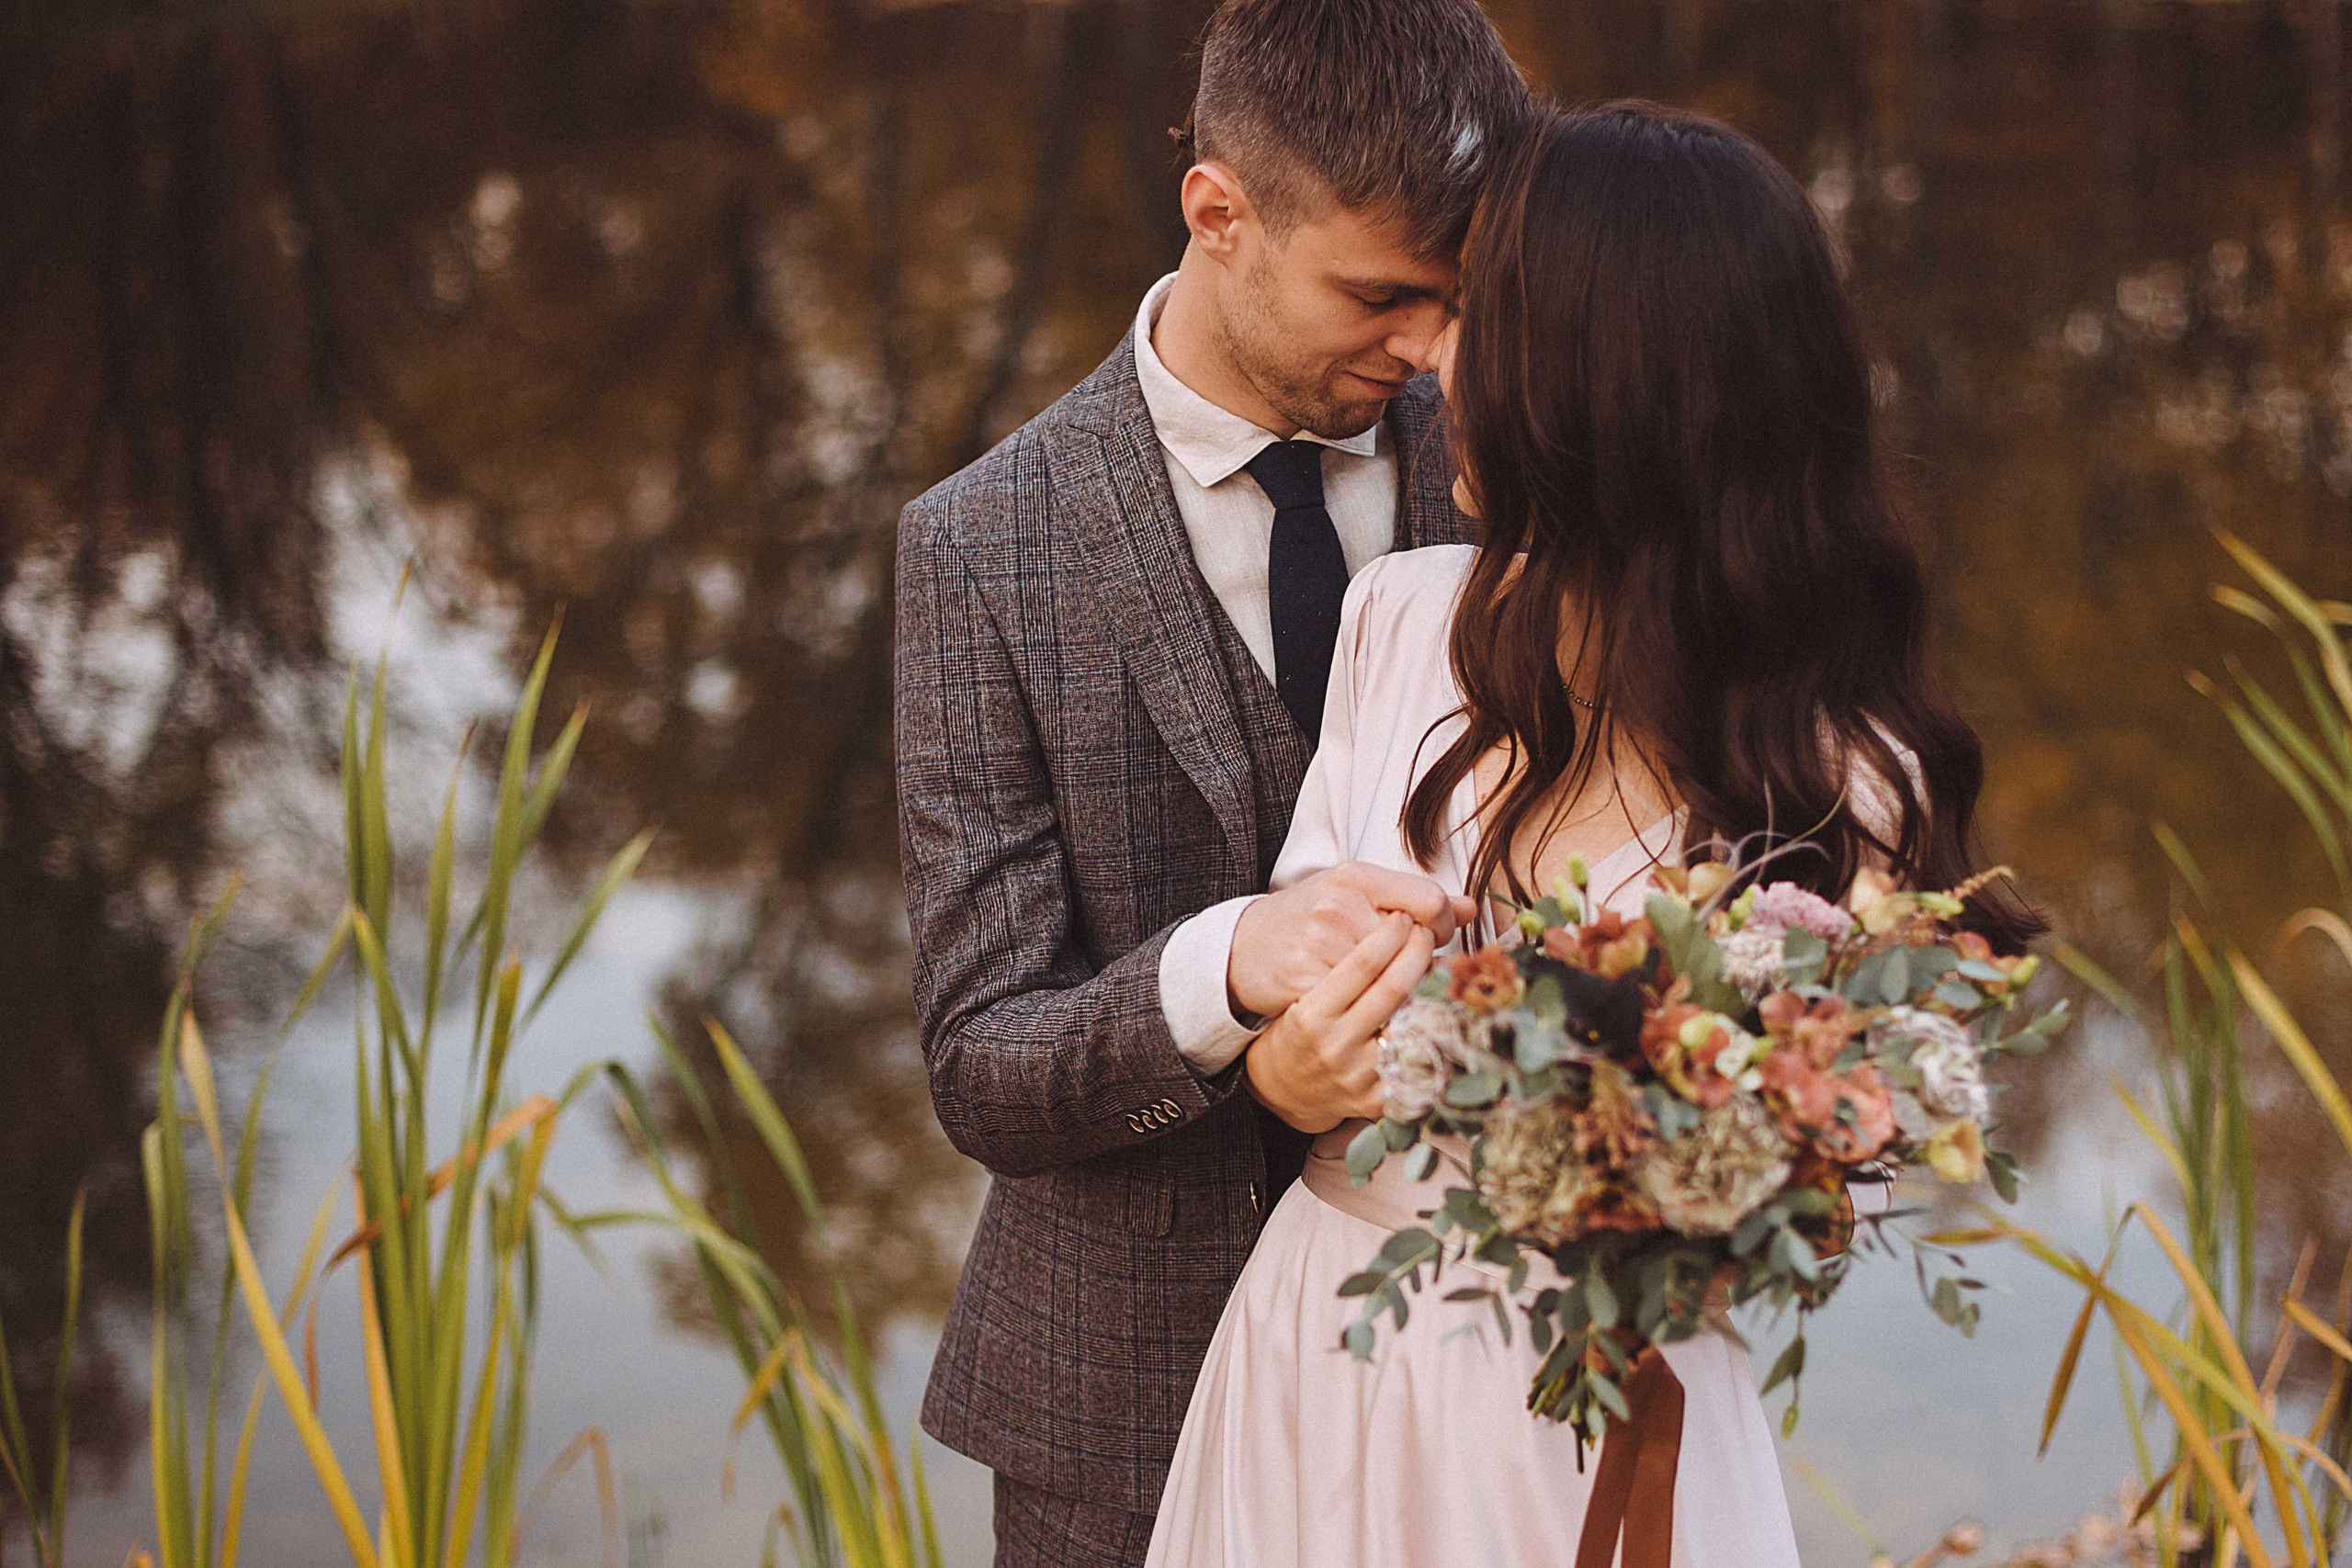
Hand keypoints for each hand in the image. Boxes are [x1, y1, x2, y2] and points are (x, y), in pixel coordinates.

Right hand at [1227, 862, 1473, 1021]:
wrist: (1240, 950)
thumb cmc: (1307, 920)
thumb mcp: (1353, 895)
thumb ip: (1411, 899)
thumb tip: (1472, 909)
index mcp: (1355, 878)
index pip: (1430, 901)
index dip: (1443, 926)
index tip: (1433, 940)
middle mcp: (1338, 907)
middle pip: (1414, 950)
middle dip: (1425, 970)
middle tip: (1423, 980)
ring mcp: (1319, 948)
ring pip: (1392, 988)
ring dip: (1404, 1003)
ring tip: (1401, 1004)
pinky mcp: (1305, 989)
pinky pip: (1359, 1014)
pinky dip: (1372, 1024)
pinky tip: (1371, 1022)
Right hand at [1243, 912, 1435, 1133]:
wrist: (1285, 1083)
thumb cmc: (1303, 1027)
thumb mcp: (1309, 990)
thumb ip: (1351, 960)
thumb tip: (1402, 917)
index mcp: (1313, 1015)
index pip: (1362, 963)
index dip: (1391, 934)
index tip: (1403, 917)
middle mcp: (1334, 1046)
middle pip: (1394, 989)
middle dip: (1418, 952)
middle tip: (1427, 932)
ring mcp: (1358, 1076)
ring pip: (1413, 1022)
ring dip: (1434, 988)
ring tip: (1440, 964)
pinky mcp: (1378, 1099)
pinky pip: (1418, 1057)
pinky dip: (1434, 1029)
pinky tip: (1440, 1006)